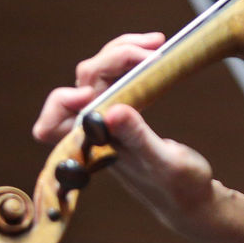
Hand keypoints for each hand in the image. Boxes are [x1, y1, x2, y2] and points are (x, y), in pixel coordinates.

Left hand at [32, 34, 219, 233]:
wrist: (192, 198)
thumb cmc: (179, 188)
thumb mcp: (164, 163)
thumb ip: (137, 138)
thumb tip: (113, 111)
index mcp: (96, 147)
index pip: (51, 126)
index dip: (62, 102)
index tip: (93, 92)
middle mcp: (96, 131)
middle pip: (83, 81)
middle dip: (111, 59)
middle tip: (149, 52)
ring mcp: (109, 119)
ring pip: (98, 73)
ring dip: (121, 52)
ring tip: (155, 44)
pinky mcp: (125, 111)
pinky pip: (117, 75)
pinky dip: (131, 59)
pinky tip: (153, 54)